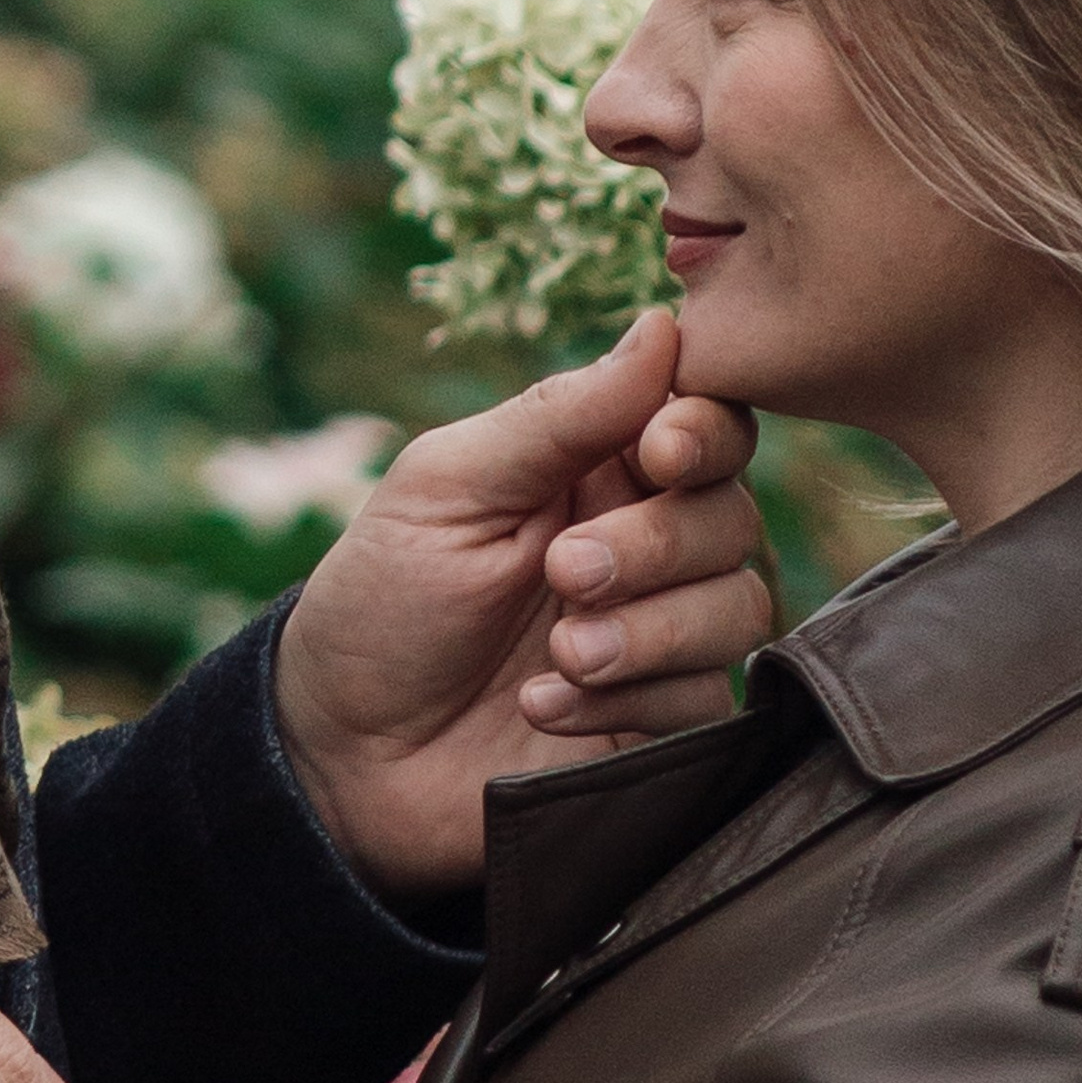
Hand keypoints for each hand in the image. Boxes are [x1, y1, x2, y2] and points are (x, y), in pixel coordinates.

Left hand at [274, 309, 772, 902]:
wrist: (343, 756)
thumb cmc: (381, 602)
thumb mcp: (447, 490)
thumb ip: (557, 417)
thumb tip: (663, 326)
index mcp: (595, 468)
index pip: (706, 423)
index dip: (704, 432)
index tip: (657, 452)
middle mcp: (644, 544)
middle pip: (732, 516)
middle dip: (657, 544)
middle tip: (563, 573)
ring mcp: (658, 636)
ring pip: (738, 608)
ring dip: (649, 630)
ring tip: (558, 654)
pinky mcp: (659, 720)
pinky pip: (703, 699)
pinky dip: (627, 701)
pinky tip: (542, 707)